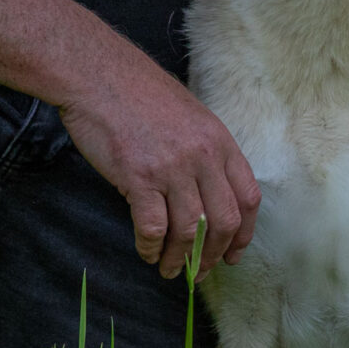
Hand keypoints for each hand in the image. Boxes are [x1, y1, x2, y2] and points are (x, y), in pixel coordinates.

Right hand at [56, 57, 262, 278]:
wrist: (100, 76)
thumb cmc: (140, 94)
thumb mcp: (190, 116)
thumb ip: (205, 152)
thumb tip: (208, 194)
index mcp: (220, 142)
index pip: (248, 198)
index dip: (244, 233)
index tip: (235, 254)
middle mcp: (203, 157)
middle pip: (224, 221)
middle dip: (215, 254)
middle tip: (201, 271)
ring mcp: (172, 168)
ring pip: (190, 231)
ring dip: (181, 259)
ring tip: (171, 270)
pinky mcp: (139, 177)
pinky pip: (153, 228)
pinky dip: (151, 248)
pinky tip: (147, 253)